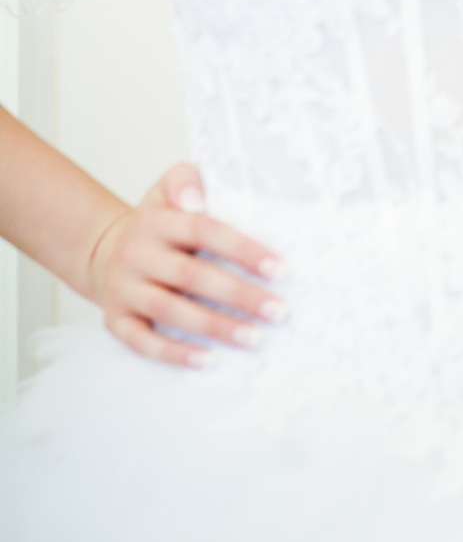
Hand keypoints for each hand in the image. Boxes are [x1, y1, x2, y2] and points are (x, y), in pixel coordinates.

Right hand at [87, 163, 285, 368]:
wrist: (103, 249)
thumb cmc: (158, 220)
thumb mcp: (169, 186)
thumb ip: (188, 180)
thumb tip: (197, 200)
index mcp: (157, 220)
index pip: (204, 230)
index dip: (242, 249)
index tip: (279, 269)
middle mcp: (137, 254)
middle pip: (191, 276)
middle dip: (239, 295)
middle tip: (278, 311)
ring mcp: (123, 290)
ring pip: (170, 311)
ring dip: (215, 327)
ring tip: (255, 337)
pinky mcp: (115, 320)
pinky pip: (142, 342)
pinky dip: (174, 353)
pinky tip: (208, 361)